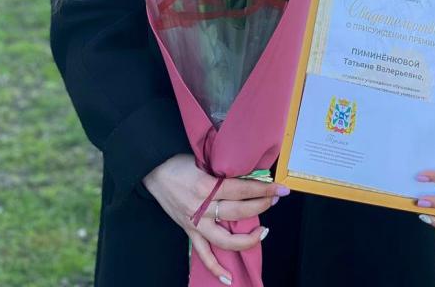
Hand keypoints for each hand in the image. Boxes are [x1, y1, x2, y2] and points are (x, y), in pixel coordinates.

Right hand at [142, 153, 287, 284]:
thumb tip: (249, 173)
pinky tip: (228, 277)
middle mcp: (202, 207)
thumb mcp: (204, 159)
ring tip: (263, 232)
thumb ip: (223, 170)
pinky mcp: (188, 231)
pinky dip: (214, 267)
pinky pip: (202, 254)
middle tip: (276, 199)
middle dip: (261, 206)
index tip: (280, 189)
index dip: (263, 189)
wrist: (154, 170)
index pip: (242, 189)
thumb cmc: (180, 161)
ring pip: (225, 239)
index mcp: (206, 185)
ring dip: (247, 238)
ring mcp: (195, 222)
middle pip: (238, 211)